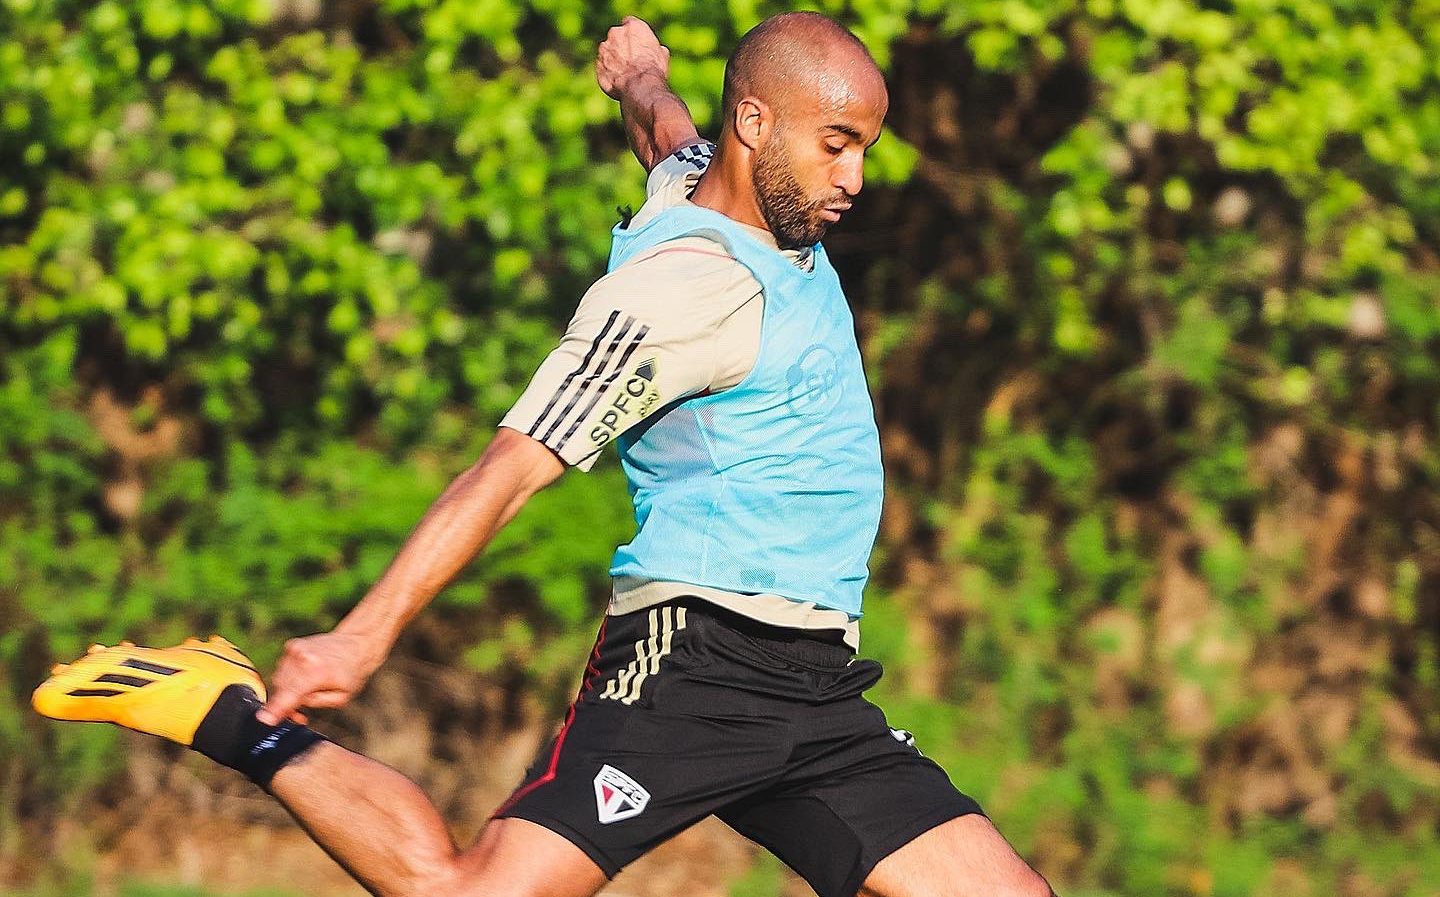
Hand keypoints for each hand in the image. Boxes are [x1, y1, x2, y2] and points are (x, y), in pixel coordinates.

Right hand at [257, 630, 387, 725]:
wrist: (354, 643)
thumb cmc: (351, 672)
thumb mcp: (341, 697)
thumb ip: (314, 703)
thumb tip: (293, 706)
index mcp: (316, 672)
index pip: (290, 695)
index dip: (275, 710)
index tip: (264, 719)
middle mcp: (302, 658)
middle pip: (281, 689)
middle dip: (287, 702)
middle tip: (300, 713)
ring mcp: (294, 649)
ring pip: (279, 679)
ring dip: (288, 688)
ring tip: (308, 688)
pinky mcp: (291, 645)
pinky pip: (282, 668)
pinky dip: (290, 676)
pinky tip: (305, 676)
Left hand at [596, 16, 670, 99]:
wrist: (639, 85)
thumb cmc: (653, 69)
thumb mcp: (662, 55)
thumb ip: (655, 48)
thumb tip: (660, 51)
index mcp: (633, 26)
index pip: (630, 24)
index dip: (633, 36)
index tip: (636, 44)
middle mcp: (616, 32)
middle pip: (616, 36)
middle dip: (621, 46)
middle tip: (630, 61)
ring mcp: (604, 47)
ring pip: (607, 51)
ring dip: (613, 59)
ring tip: (624, 73)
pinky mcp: (598, 63)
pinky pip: (602, 66)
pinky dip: (607, 71)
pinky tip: (617, 80)